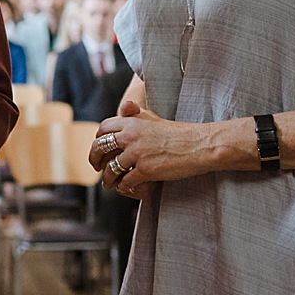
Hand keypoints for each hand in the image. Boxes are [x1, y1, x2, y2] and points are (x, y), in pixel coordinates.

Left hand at [92, 100, 209, 199]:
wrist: (200, 145)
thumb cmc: (178, 133)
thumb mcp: (154, 118)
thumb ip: (136, 114)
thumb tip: (124, 106)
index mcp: (132, 122)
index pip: (103, 129)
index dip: (98, 140)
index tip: (99, 149)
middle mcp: (130, 136)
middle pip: (99, 148)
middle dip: (94, 160)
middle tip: (96, 168)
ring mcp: (137, 154)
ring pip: (110, 169)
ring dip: (107, 179)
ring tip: (109, 184)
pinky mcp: (145, 170)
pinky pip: (125, 182)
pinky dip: (123, 187)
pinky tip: (124, 188)